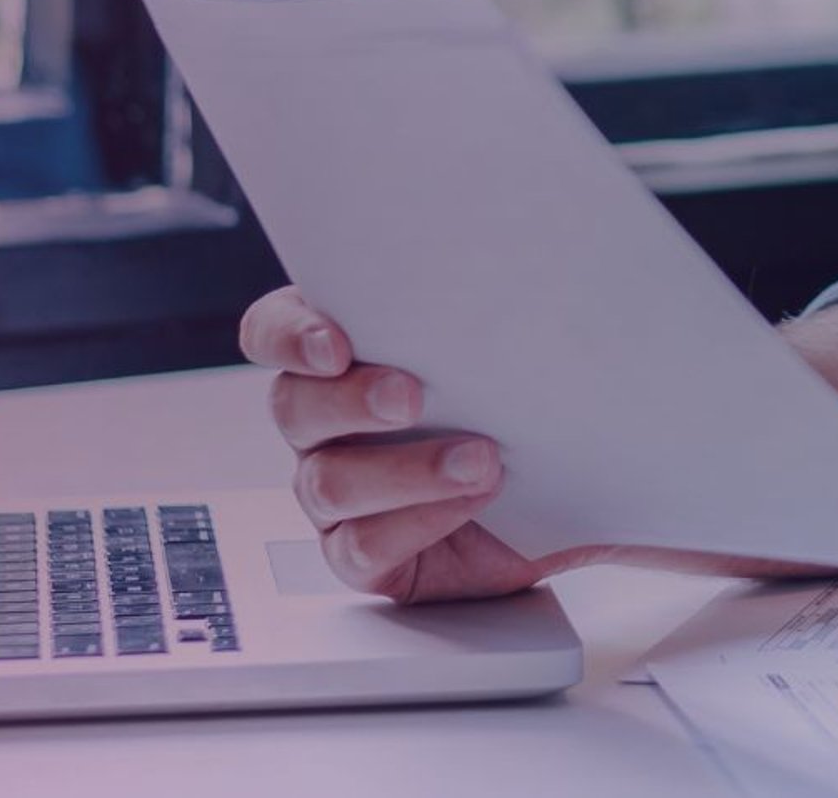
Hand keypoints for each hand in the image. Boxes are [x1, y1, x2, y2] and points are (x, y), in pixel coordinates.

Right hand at [241, 286, 610, 600]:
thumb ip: (487, 319)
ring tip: (481, 460)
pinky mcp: (365, 555)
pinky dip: (417, 523)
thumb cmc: (529, 411)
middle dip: (349, 399)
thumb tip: (526, 281)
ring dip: (404, 470)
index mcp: (341, 357)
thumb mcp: (515, 355)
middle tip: (410, 397)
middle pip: (292, 405)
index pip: (272, 332)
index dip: (289, 336)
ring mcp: (338, 494)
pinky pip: (360, 547)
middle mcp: (324, 424)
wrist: (566, 500)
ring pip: (328, 482)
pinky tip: (472, 503)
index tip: (335, 344)